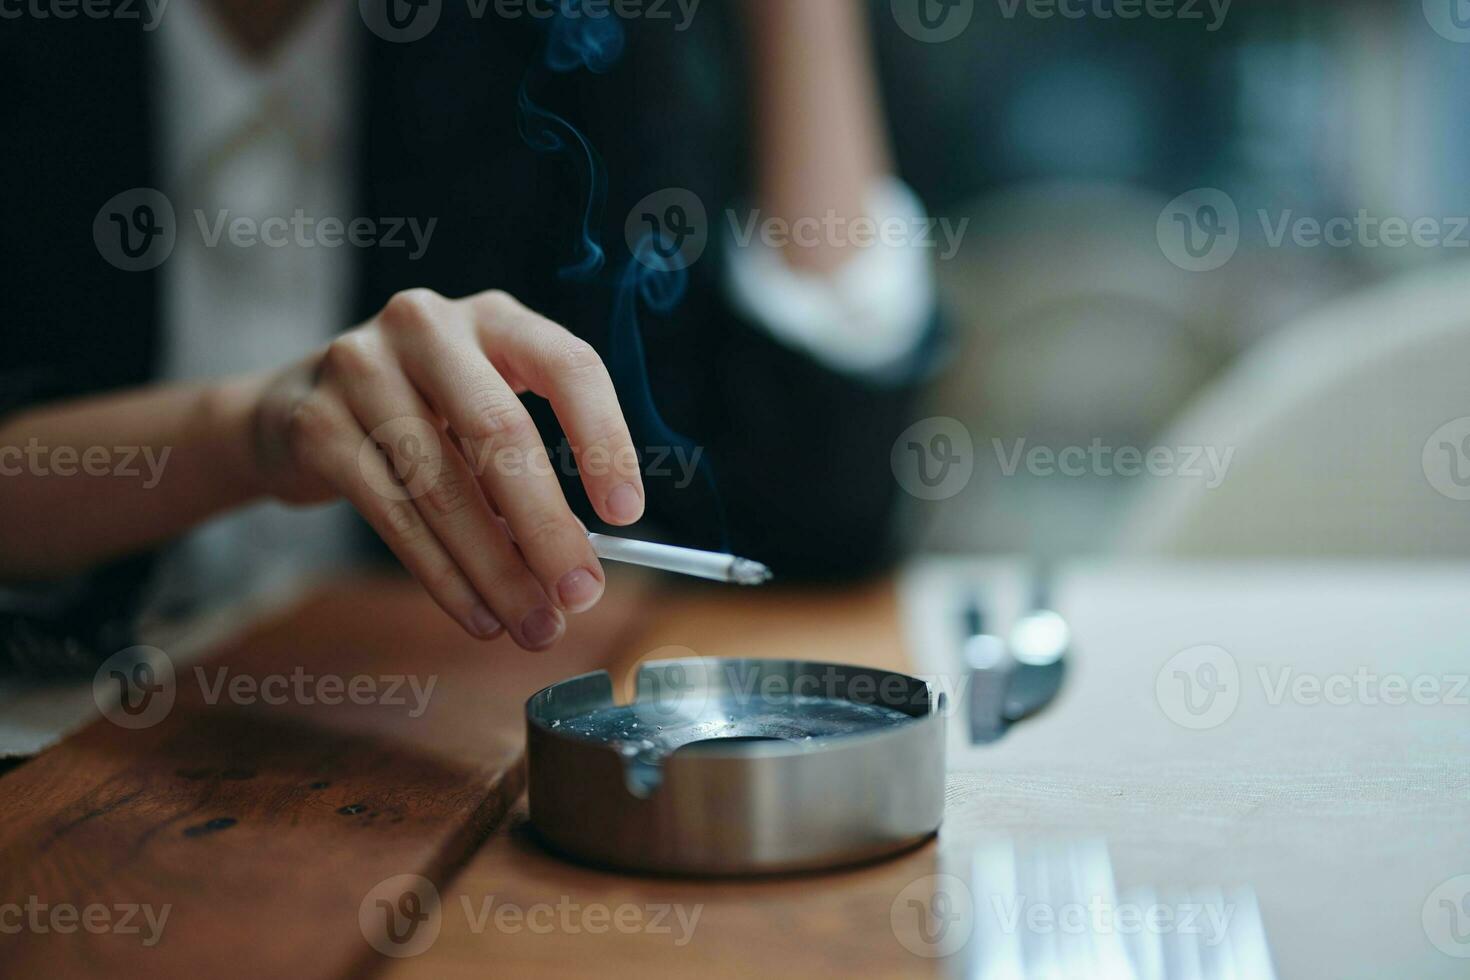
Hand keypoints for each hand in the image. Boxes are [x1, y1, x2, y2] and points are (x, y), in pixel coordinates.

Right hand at [245, 288, 644, 650]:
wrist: (295, 408)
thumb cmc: (421, 414)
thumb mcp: (480, 408)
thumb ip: (530, 466)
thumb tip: (581, 560)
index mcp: (494, 317)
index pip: (569, 365)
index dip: (604, 440)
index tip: (626, 513)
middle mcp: (427, 327)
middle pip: (502, 432)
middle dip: (548, 527)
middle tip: (581, 595)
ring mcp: (362, 368)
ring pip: (443, 485)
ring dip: (497, 570)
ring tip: (534, 625)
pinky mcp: (317, 424)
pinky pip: (393, 515)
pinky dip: (444, 577)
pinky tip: (479, 614)